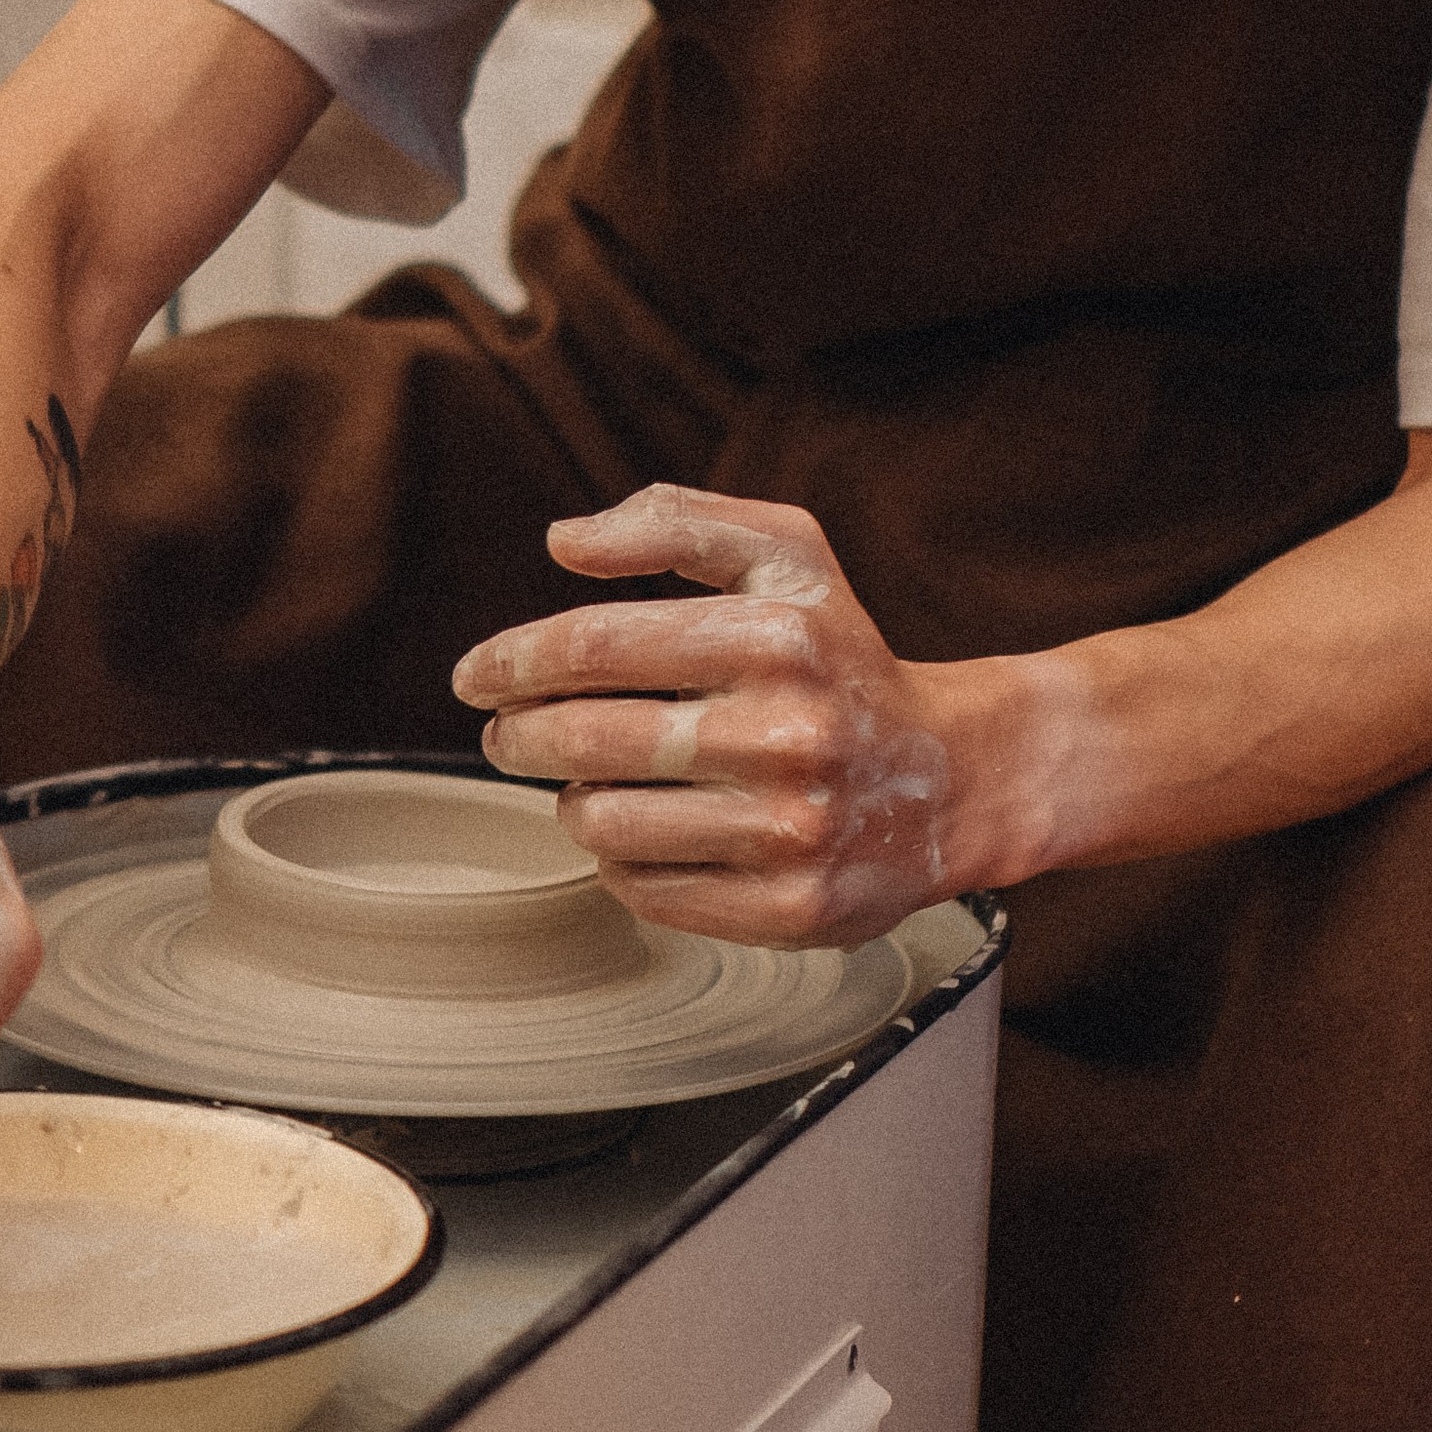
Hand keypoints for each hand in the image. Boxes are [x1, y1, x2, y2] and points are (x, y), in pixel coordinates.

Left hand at [452, 486, 978, 949]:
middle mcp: (790, 734)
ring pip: (604, 823)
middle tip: (507, 735)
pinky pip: (646, 890)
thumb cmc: (844, 659)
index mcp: (779, 636)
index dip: (514, 660)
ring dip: (575, 801)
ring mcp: (792, 830)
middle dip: (520, 736)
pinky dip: (623, 861)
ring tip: (594, 782)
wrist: (955, 779)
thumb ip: (676, 524)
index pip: (596, 646)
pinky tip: (651, 832)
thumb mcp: (788, 558)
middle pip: (587, 740)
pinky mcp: (791, 907)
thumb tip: (564, 542)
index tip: (476, 676)